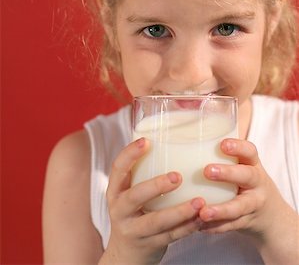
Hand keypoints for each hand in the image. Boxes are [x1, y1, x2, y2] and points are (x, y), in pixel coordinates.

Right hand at [101, 137, 204, 264]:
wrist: (126, 254)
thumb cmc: (134, 211)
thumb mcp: (130, 192)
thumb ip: (144, 171)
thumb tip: (172, 138)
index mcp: (116, 190)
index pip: (118, 168)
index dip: (130, 154)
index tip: (146, 141)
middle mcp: (120, 209)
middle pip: (135, 196)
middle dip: (157, 186)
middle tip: (178, 176)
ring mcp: (133, 229)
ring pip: (156, 221)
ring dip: (179, 211)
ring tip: (199, 202)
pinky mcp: (149, 245)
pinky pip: (171, 236)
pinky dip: (187, 228)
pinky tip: (201, 218)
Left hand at [198, 138, 298, 263]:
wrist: (271, 215)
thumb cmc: (246, 182)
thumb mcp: (242, 166)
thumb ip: (221, 156)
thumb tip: (182, 143)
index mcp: (253, 165)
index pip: (250, 151)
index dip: (238, 147)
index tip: (222, 144)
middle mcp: (256, 183)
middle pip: (246, 176)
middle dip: (227, 173)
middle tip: (206, 171)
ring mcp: (253, 205)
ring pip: (239, 207)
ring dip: (220, 210)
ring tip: (203, 212)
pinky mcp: (247, 222)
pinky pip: (230, 226)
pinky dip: (215, 227)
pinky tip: (199, 226)